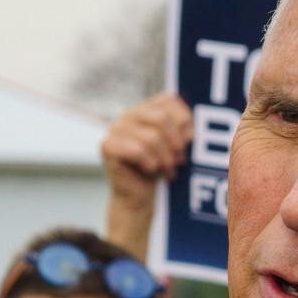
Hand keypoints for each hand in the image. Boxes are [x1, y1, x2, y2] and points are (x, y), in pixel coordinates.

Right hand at [101, 94, 191, 257]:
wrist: (138, 196)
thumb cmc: (159, 169)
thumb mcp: (175, 146)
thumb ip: (182, 132)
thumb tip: (189, 133)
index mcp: (145, 108)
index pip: (169, 100)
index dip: (184, 120)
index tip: (189, 141)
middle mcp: (128, 114)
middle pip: (161, 118)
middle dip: (175, 142)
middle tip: (180, 159)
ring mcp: (115, 129)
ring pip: (151, 137)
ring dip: (164, 158)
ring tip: (168, 170)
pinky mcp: (107, 146)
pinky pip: (137, 150)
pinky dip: (150, 163)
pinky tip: (152, 171)